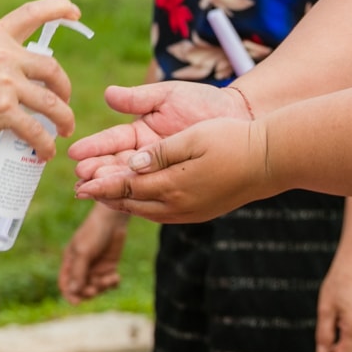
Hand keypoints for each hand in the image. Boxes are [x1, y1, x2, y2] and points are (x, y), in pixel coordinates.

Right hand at [0, 0, 78, 159]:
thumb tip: (15, 73)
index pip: (32, 13)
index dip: (59, 8)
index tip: (75, 13)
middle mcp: (3, 54)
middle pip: (53, 68)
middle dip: (64, 88)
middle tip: (64, 101)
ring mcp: (4, 82)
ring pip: (52, 102)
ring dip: (64, 119)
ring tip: (64, 130)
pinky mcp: (1, 110)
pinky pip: (36, 130)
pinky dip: (45, 143)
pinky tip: (45, 151)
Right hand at [59, 205, 129, 302]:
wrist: (113, 220)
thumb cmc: (94, 232)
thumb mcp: (84, 252)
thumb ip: (79, 272)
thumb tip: (73, 292)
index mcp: (70, 262)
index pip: (66, 284)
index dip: (69, 295)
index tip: (76, 302)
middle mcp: (82, 268)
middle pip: (81, 289)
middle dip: (88, 292)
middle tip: (95, 289)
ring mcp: (96, 268)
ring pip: (96, 288)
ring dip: (102, 287)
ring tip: (109, 278)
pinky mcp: (109, 267)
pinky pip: (109, 283)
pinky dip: (113, 283)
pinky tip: (116, 277)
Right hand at [68, 81, 249, 188]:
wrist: (238, 118)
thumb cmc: (203, 102)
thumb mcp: (168, 96)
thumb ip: (138, 97)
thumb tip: (108, 94)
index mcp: (140, 134)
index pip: (112, 143)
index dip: (94, 148)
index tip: (75, 154)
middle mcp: (146, 156)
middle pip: (117, 167)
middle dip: (98, 172)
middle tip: (81, 178)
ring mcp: (161, 172)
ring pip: (133, 183)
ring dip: (112, 187)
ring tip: (94, 190)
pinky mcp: (177, 184)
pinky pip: (155, 195)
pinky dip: (138, 199)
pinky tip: (122, 203)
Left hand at [72, 116, 274, 222]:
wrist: (272, 160)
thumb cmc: (233, 139)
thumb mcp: (194, 138)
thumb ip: (159, 153)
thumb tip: (131, 165)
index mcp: (174, 186)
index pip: (128, 186)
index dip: (101, 184)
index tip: (79, 183)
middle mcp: (180, 206)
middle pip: (133, 203)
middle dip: (106, 197)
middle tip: (82, 191)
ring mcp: (191, 213)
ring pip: (147, 212)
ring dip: (123, 204)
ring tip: (103, 197)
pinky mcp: (201, 212)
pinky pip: (163, 214)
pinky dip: (143, 207)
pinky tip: (138, 200)